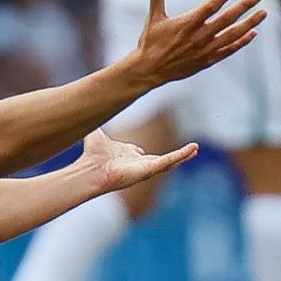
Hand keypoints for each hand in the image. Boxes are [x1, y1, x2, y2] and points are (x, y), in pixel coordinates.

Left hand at [74, 128, 197, 195]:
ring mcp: (144, 169)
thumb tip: (85, 110)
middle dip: (175, 156)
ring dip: (182, 156)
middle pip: (160, 160)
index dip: (139, 150)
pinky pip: (168, 162)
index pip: (139, 154)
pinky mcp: (149, 170)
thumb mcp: (96, 134)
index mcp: (126, 157)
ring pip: (168, 162)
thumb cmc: (91, 155)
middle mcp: (136, 164)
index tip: (140, 149)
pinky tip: (193, 150)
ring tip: (195, 149)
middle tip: (189, 150)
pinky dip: (181, 156)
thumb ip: (94, 124)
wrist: (90, 169)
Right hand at [127, 0, 265, 88]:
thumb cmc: (150, 42)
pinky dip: (242, 42)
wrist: (149, 71)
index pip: (212, 5)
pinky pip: (229, 50)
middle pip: (228, 18)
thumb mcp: (153, 18)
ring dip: (250, 23)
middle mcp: (200, 36)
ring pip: (233, 34)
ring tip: (264, 13)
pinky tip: (253, 33)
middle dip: (245, 5)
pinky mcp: (208, 61)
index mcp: (188, 23)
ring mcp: (206, 50)